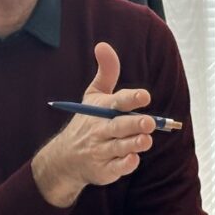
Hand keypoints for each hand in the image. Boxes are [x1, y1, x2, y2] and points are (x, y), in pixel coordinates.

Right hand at [32, 42, 156, 207]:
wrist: (65, 158)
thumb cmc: (87, 121)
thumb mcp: (94, 96)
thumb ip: (106, 72)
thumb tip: (103, 45)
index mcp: (102, 110)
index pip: (118, 102)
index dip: (131, 98)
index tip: (144, 96)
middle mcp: (101, 130)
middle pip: (119, 126)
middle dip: (134, 124)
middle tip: (149, 122)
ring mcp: (102, 151)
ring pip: (120, 147)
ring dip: (133, 144)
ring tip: (146, 140)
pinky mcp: (106, 169)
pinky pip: (117, 168)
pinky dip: (125, 164)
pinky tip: (133, 159)